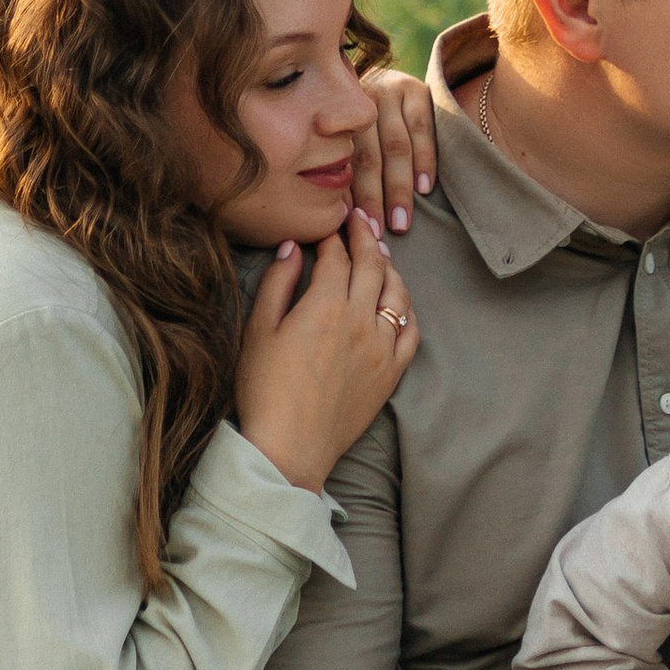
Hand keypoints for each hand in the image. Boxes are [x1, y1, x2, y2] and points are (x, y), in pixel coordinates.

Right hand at [234, 220, 418, 493]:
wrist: (289, 449)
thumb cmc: (264, 391)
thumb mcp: (258, 330)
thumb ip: (277, 283)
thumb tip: (292, 248)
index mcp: (325, 304)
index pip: (336, 255)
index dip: (332, 234)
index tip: (328, 224)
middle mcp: (361, 319)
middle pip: (372, 264)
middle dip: (365, 236)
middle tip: (358, 220)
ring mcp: (382, 347)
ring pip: (397, 292)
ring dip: (389, 267)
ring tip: (379, 253)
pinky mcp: (392, 373)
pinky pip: (411, 331)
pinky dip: (407, 308)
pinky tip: (397, 301)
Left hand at [351, 69, 437, 237]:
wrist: (389, 77)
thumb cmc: (364, 124)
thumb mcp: (348, 136)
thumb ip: (344, 165)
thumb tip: (342, 215)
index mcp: (337, 113)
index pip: (344, 160)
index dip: (349, 195)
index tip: (355, 226)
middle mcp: (360, 99)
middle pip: (368, 155)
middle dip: (374, 197)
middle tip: (379, 230)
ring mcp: (388, 90)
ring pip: (395, 146)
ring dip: (399, 187)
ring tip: (401, 220)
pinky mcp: (416, 89)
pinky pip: (421, 129)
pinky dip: (424, 160)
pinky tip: (424, 188)